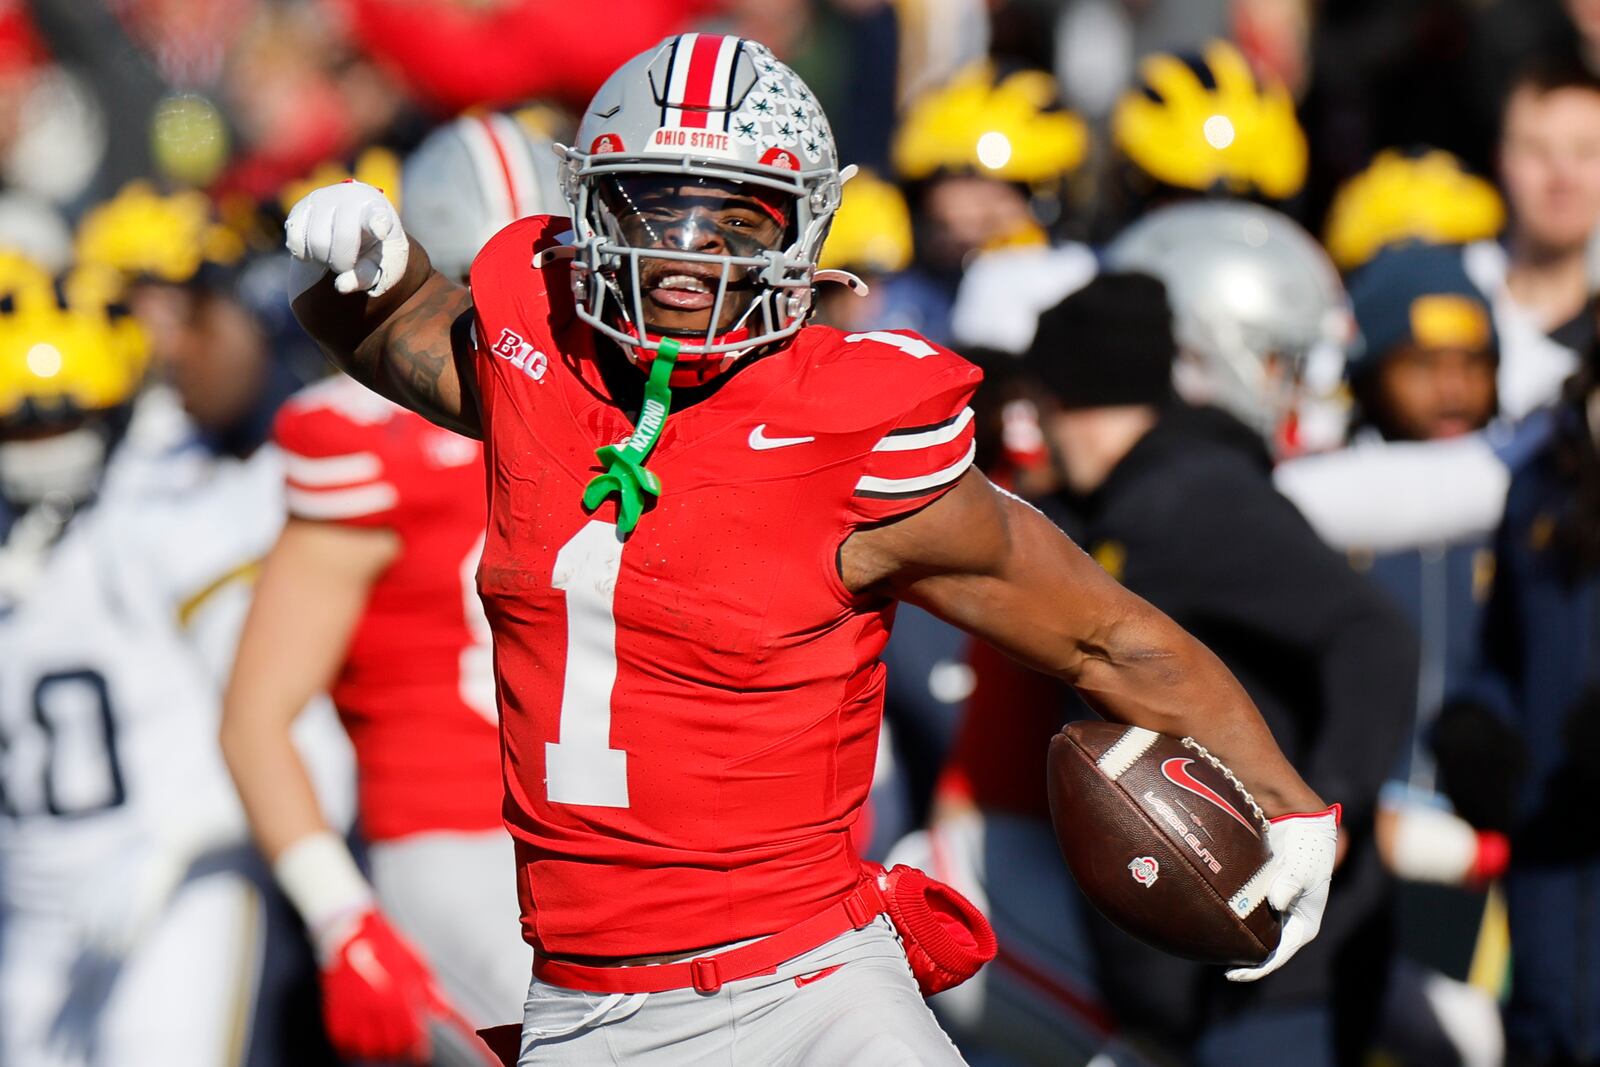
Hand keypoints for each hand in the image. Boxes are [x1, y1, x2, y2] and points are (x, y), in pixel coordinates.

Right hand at [284, 180, 409, 297]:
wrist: (355, 225)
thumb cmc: (374, 248)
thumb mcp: (382, 265)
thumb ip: (367, 277)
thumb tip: (341, 286)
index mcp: (377, 209)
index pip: (377, 216)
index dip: (378, 224)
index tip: (381, 231)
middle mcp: (349, 198)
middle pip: (343, 240)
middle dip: (344, 263)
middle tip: (348, 264)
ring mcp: (322, 199)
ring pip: (317, 242)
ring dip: (324, 260)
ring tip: (334, 255)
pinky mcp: (300, 207)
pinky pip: (295, 241)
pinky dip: (305, 255)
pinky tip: (317, 250)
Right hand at [319, 906, 448, 1062]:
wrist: (352, 931)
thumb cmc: (389, 946)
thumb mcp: (417, 964)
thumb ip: (431, 992)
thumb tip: (445, 1013)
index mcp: (399, 996)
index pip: (412, 1036)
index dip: (418, 1050)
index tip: (421, 1055)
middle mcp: (376, 1007)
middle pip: (390, 1047)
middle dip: (400, 1049)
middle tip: (403, 1044)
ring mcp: (353, 1009)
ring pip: (366, 1049)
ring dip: (377, 1048)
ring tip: (382, 1041)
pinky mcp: (335, 1008)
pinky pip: (342, 1040)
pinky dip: (352, 1044)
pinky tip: (361, 1035)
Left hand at [1226, 804, 1339, 981]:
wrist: (1300, 823)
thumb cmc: (1307, 849)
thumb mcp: (1303, 868)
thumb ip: (1290, 883)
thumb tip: (1275, 902)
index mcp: (1304, 925)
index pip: (1279, 955)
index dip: (1257, 969)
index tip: (1233, 975)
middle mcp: (1290, 921)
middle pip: (1265, 949)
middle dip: (1245, 961)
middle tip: (1219, 966)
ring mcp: (1276, 910)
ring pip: (1255, 934)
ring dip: (1239, 942)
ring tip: (1214, 950)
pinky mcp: (1263, 895)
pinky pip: (1247, 914)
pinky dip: (1234, 921)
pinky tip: (1215, 924)